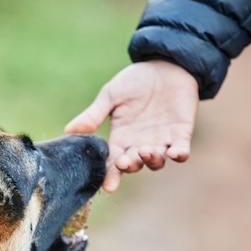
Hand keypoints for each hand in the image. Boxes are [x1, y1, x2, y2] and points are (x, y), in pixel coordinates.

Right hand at [65, 60, 198, 191]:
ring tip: (145, 151)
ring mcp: (161, 140)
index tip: (108, 186)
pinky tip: (174, 153)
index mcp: (121, 138)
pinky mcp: (181, 133)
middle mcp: (139, 144)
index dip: (111, 176)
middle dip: (129, 166)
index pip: (113, 163)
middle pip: (134, 165)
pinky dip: (179, 154)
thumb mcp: (110, 95)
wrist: (165, 64)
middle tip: (124, 160)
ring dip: (151, 160)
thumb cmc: (135, 80)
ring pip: (156, 162)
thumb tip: (69, 130)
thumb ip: (93, 115)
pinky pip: (181, 151)